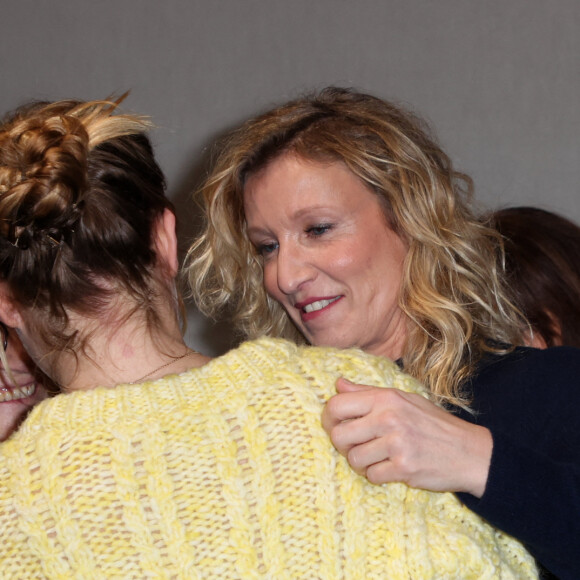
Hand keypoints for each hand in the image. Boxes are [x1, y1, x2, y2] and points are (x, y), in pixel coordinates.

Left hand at [321, 378, 492, 496]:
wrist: (470, 452)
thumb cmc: (433, 424)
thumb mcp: (403, 399)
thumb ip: (367, 392)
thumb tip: (338, 383)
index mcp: (385, 398)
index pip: (337, 404)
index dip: (329, 418)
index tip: (336, 426)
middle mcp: (388, 417)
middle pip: (339, 435)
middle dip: (342, 445)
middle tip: (355, 446)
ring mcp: (396, 443)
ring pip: (353, 459)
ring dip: (361, 463)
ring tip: (376, 458)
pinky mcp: (404, 467)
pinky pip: (372, 476)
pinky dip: (377, 475)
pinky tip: (390, 468)